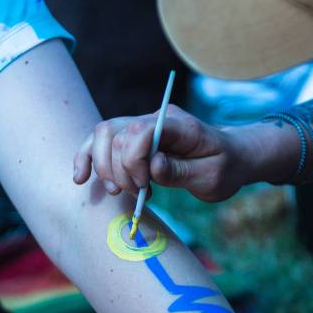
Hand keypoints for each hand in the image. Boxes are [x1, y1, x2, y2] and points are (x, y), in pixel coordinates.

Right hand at [72, 104, 248, 202]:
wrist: (231, 158)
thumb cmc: (225, 168)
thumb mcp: (212, 177)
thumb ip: (181, 171)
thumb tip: (152, 166)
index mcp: (179, 125)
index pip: (140, 130)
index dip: (133, 159)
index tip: (145, 186)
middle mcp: (156, 119)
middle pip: (115, 132)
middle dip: (118, 169)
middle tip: (138, 193)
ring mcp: (143, 126)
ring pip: (102, 135)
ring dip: (103, 167)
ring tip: (119, 192)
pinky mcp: (133, 139)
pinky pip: (101, 142)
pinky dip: (88, 158)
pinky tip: (81, 177)